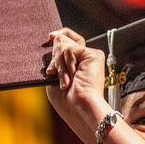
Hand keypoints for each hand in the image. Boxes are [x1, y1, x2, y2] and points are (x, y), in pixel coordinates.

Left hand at [44, 28, 108, 142]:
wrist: (78, 107)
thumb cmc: (66, 100)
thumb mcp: (53, 75)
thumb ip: (55, 56)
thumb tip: (54, 36)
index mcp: (74, 63)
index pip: (65, 41)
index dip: (58, 36)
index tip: (50, 36)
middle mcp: (83, 58)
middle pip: (63, 40)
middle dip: (54, 57)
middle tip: (55, 74)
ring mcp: (89, 56)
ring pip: (64, 44)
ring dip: (59, 63)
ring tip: (66, 79)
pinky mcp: (94, 55)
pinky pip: (70, 49)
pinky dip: (66, 63)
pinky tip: (73, 74)